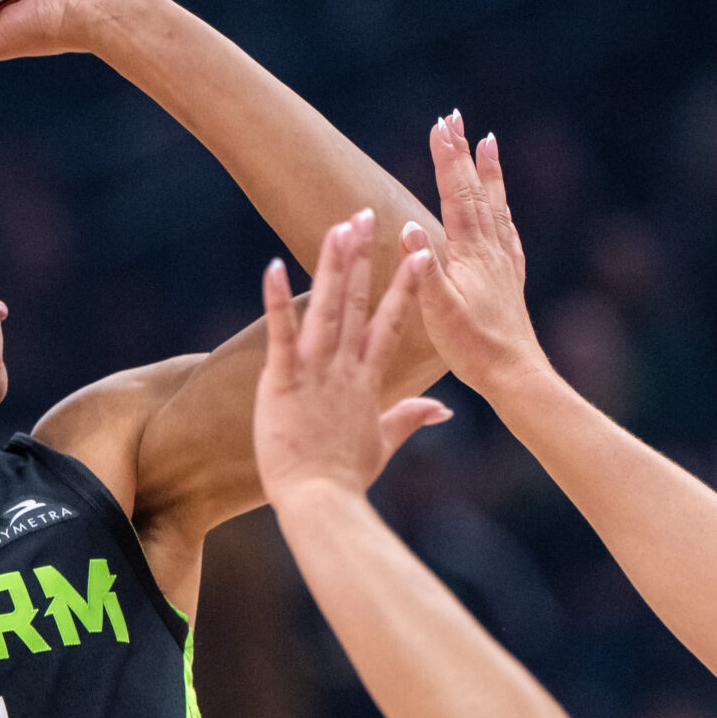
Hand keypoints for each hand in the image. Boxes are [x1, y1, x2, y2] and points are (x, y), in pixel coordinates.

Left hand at [256, 212, 449, 504]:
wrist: (322, 502)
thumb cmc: (347, 478)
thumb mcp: (384, 443)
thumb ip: (411, 417)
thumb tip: (443, 409)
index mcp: (368, 378)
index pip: (392, 322)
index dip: (405, 285)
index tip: (418, 253)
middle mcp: (346, 367)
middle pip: (357, 302)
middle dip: (362, 257)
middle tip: (365, 214)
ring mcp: (316, 372)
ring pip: (327, 308)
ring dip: (332, 265)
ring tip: (338, 227)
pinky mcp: (284, 381)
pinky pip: (281, 334)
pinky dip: (277, 300)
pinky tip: (273, 266)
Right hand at [405, 114, 551, 396]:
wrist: (515, 375)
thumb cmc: (473, 347)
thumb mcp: (437, 310)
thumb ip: (422, 269)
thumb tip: (407, 226)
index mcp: (470, 252)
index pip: (457, 194)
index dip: (447, 158)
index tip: (439, 125)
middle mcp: (491, 250)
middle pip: (477, 190)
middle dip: (463, 153)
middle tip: (456, 118)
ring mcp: (504, 263)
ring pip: (496, 205)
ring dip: (489, 172)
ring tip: (488, 143)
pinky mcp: (510, 280)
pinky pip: (507, 232)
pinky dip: (502, 210)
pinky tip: (503, 211)